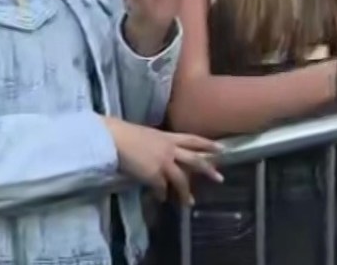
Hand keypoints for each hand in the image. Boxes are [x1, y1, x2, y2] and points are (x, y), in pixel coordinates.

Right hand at [105, 117, 222, 204]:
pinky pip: (162, 188)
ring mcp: (163, 162)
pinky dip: (162, 194)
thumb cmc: (126, 134)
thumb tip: (160, 153)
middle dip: (208, 169)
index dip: (208, 144)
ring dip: (186, 193)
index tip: (222, 149)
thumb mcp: (148, 135)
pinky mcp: (153, 175)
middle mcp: (170, 149)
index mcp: (168, 137)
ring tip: (189, 203)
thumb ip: (158, 144)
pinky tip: (162, 199)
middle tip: (220, 178)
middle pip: (195, 160)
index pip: (193, 139)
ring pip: (181, 179)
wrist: (114, 139)